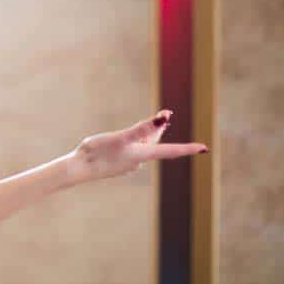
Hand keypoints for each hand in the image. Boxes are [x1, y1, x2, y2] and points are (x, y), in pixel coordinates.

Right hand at [67, 109, 208, 183]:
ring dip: (147, 135)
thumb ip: (142, 128)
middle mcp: (138, 162)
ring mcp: (128, 164)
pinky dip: (134, 142)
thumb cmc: (98, 152)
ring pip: (142, 147)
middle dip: (160, 130)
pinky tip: (125, 141)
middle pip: (155, 144)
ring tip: (150, 123)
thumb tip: (164, 119)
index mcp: (142, 155)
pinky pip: (132, 151)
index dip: (188, 149)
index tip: (205, 149)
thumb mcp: (121, 136)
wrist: (78, 169)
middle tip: (167, 114)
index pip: (171, 150)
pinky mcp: (118, 164)